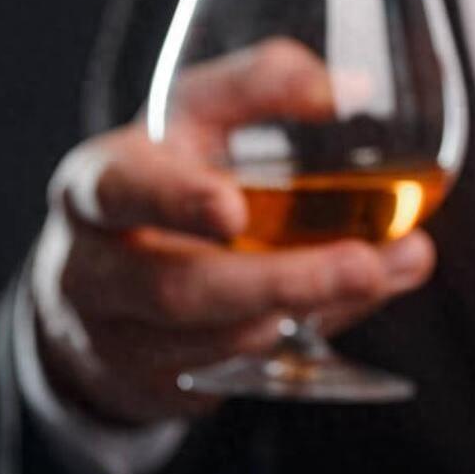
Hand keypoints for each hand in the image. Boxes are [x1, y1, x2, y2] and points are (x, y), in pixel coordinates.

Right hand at [34, 39, 434, 424]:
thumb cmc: (161, 179)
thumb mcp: (193, 118)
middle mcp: (94, 271)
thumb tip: (345, 89)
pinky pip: (236, 374)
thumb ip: (258, 85)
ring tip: (380, 272)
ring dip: (306, 313)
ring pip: (214, 342)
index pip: (120, 192)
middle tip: (364, 265)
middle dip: (278, 282)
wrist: (97, 287)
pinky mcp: (160, 387)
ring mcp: (121, 341)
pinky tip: (354, 302)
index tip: (232, 211)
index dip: (174, 202)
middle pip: (178, 289)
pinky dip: (304, 340)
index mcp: (97, 189)